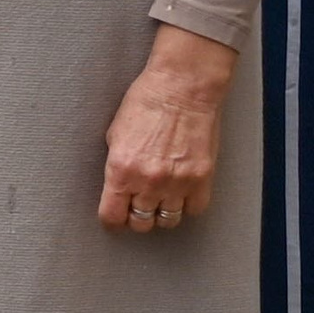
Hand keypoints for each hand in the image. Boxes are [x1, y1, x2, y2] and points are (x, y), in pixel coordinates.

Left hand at [97, 23, 235, 233]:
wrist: (181, 89)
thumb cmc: (146, 102)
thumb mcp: (115, 134)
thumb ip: (116, 164)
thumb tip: (117, 185)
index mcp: (121, 169)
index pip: (112, 216)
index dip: (111, 220)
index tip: (114, 217)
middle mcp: (148, 181)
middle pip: (140, 223)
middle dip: (135, 217)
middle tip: (136, 205)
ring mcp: (177, 183)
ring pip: (167, 221)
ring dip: (161, 212)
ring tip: (159, 198)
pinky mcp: (202, 180)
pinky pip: (193, 210)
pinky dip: (187, 205)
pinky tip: (181, 192)